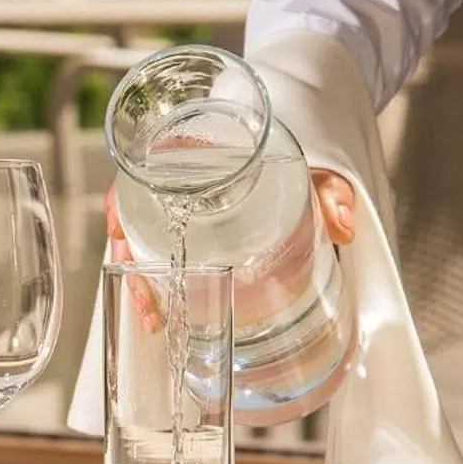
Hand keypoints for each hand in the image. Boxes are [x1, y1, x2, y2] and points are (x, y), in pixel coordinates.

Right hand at [104, 170, 358, 325]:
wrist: (286, 146)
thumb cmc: (286, 149)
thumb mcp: (308, 168)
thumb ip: (328, 191)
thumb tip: (344, 228)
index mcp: (188, 153)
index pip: (139, 172)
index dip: (121, 202)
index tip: (118, 229)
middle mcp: (171, 182)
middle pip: (131, 220)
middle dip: (129, 261)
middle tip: (146, 298)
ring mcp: (173, 210)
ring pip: (139, 243)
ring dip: (139, 280)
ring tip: (153, 317)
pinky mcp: (183, 232)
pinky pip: (156, 254)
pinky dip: (154, 281)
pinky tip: (161, 308)